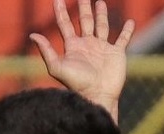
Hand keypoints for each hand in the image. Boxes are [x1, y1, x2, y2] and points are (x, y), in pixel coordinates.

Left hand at [30, 0, 133, 116]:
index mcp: (73, 47)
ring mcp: (102, 48)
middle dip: (83, 9)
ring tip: (100, 2)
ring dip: (101, 15)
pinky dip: (127, 31)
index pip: (65, 25)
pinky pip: (123, 39)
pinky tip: (130, 22)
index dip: (61, 12)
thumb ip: (46, 51)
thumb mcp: (58, 67)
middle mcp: (87, 45)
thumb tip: (33, 34)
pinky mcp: (116, 53)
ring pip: (102, 26)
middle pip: (84, 22)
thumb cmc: (77, 83)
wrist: (97, 95)